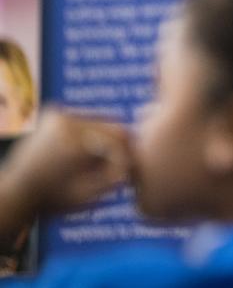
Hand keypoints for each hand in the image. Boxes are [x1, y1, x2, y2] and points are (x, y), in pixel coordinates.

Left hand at [0, 111, 130, 232]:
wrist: (16, 193)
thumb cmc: (52, 200)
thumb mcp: (89, 196)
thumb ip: (116, 176)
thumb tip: (137, 159)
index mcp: (74, 141)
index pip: (119, 137)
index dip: (128, 155)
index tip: (130, 171)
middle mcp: (66, 121)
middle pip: (112, 127)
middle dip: (117, 147)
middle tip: (119, 167)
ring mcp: (58, 114)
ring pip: (101, 122)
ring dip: (104, 140)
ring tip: (99, 163)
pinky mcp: (53, 113)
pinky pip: (86, 120)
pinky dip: (91, 135)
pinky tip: (84, 153)